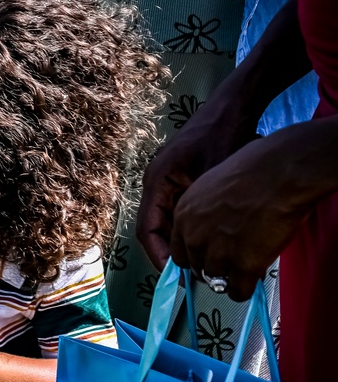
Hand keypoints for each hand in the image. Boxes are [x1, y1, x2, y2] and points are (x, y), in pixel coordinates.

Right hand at [137, 95, 260, 270]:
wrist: (235, 105)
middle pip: (154, 228)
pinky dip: (189, 227)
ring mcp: (168, 181)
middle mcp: (156, 183)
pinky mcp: (181, 178)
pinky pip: (178, 210)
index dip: (158, 256)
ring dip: (181, 241)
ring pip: (167, 221)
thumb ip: (203, 214)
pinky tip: (207, 238)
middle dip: (171, 252)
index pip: (147, 230)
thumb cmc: (223, 134)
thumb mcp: (214, 178)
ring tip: (201, 261)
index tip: (174, 275)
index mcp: (156, 182)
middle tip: (192, 275)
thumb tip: (203, 251)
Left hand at [168, 120, 337, 300]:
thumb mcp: (213, 184)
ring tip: (248, 265)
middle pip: (196, 268)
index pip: (178, 251)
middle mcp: (195, 237)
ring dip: (230, 277)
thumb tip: (215, 222)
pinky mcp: (242, 265)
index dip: (195, 257)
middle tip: (232, 262)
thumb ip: (206, 209)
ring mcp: (217, 253)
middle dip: (213, 268)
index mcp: (184, 215)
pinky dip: (245, 289)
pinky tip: (254, 278)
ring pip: (215, 281)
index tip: (206, 258)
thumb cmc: (256, 169)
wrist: (280, 173)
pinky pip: (237, 291)